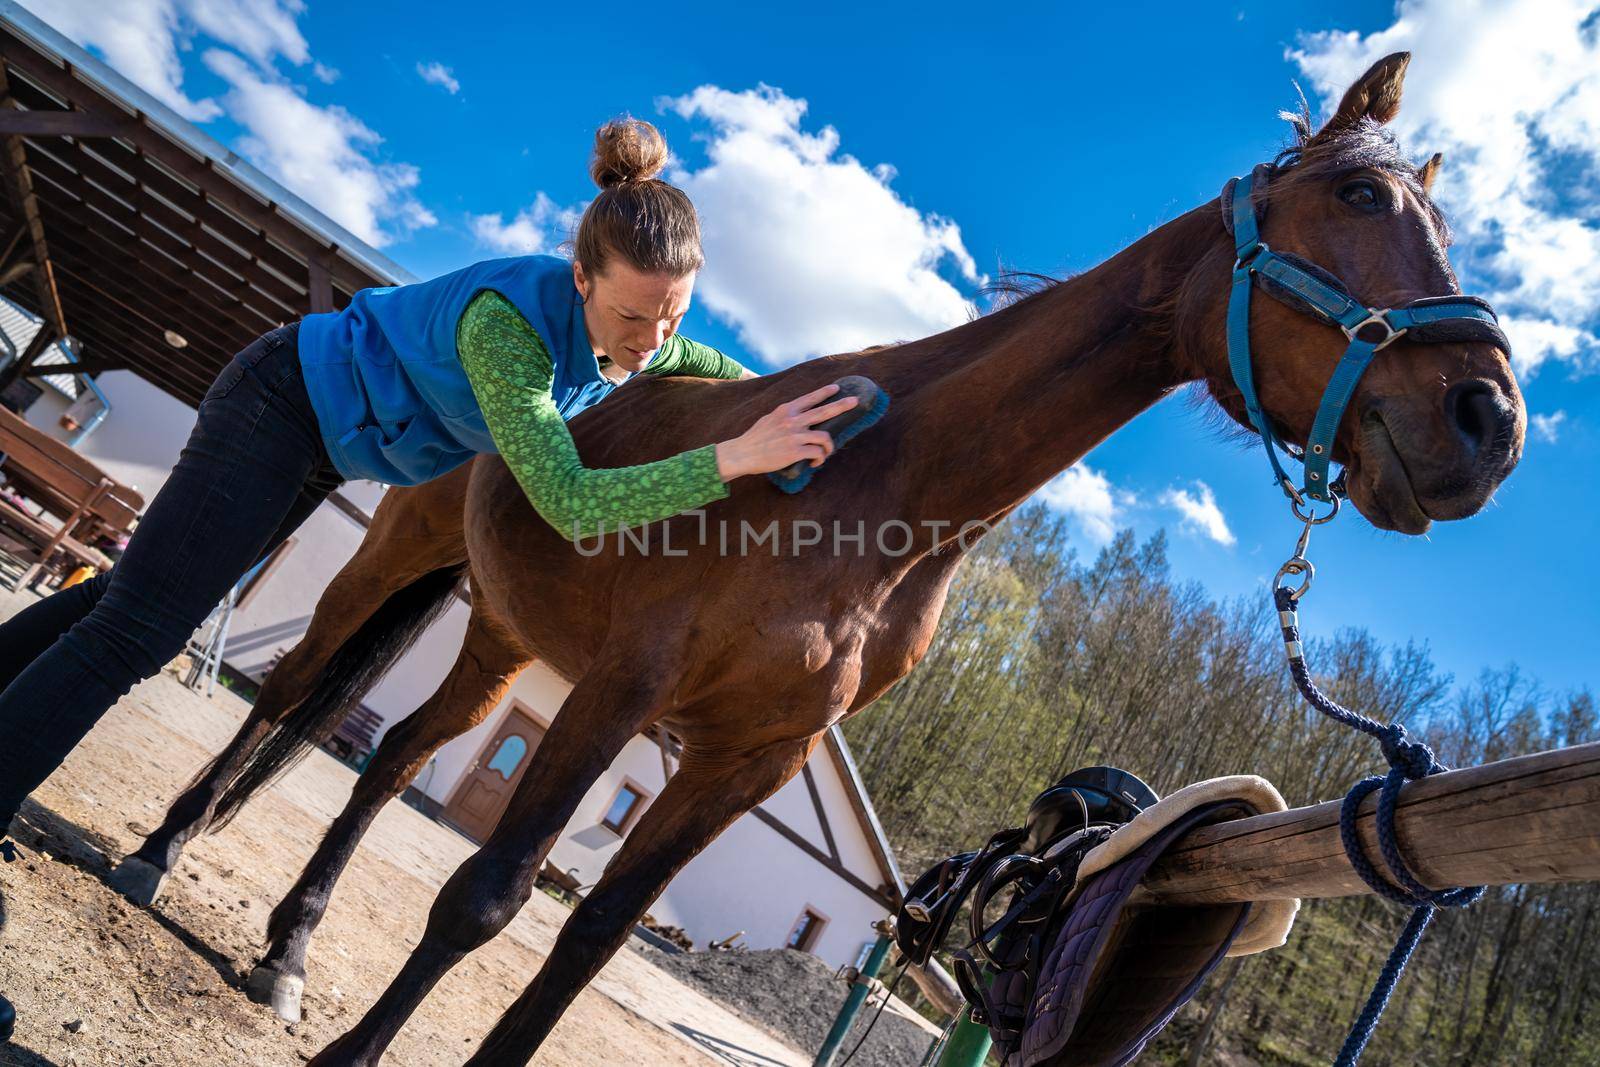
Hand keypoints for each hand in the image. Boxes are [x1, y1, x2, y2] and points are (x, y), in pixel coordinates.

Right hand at [715, 383, 859, 480]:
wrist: (742, 453)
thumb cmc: (755, 439)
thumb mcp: (768, 419)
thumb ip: (783, 416)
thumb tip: (795, 416)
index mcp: (786, 410)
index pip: (809, 398)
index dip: (824, 392)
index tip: (836, 388)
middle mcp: (792, 420)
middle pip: (824, 410)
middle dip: (842, 404)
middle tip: (855, 401)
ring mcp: (795, 435)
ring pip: (825, 437)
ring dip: (828, 447)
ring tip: (824, 454)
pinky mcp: (795, 451)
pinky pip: (818, 454)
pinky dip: (820, 460)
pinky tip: (815, 463)